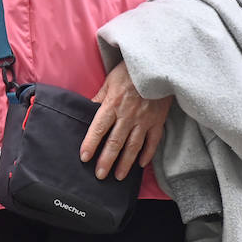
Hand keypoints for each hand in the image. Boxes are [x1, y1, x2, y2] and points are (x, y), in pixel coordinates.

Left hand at [79, 63, 172, 179]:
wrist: (157, 65)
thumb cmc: (130, 70)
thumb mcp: (109, 80)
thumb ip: (100, 98)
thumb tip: (87, 109)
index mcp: (112, 104)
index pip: (98, 129)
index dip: (90, 144)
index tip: (84, 157)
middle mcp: (127, 115)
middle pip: (115, 142)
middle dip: (107, 160)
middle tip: (100, 175)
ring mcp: (144, 120)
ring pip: (133, 146)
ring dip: (125, 163)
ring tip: (118, 176)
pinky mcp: (158, 121)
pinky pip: (153, 141)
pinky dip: (147, 154)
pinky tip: (141, 164)